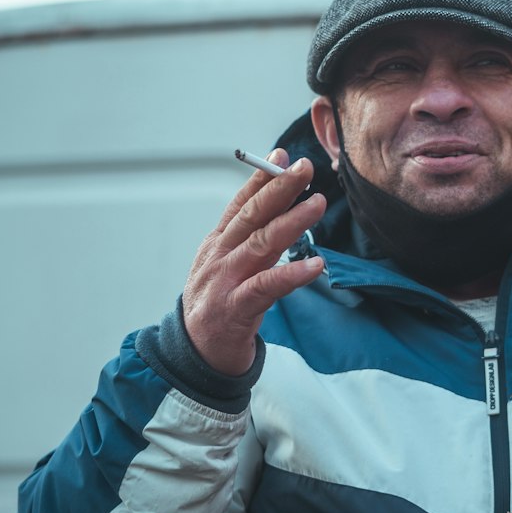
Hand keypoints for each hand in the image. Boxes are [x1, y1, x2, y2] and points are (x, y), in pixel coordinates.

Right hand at [182, 151, 326, 375]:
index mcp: (216, 244)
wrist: (194, 356)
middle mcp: (219, 257)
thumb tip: (278, 206)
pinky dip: (293, 274)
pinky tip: (316, 264)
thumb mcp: (226, 267)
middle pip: (252, 216)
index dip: (260, 179)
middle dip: (279, 189)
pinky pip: (268, 287)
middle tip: (305, 168)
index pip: (239, 204)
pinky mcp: (236, 309)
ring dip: (292, 222)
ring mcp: (226, 282)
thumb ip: (249, 239)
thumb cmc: (218, 307)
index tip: (282, 156)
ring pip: (261, 245)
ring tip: (317, 204)